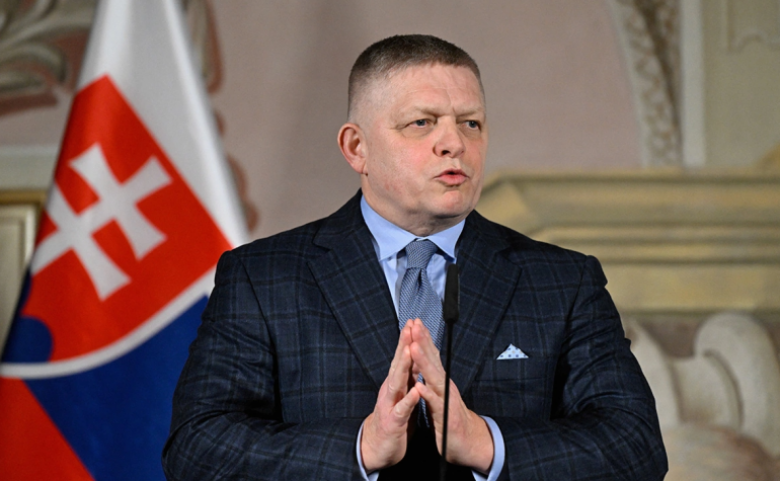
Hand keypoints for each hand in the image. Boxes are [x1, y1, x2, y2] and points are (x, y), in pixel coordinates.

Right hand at [361, 321, 419, 471]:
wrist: (376, 447)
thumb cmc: (393, 419)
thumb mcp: (401, 394)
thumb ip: (407, 377)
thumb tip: (415, 357)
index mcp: (395, 384)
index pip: (403, 358)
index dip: (408, 340)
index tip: (414, 323)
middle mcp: (390, 390)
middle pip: (398, 364)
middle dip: (404, 345)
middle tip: (410, 326)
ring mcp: (390, 405)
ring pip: (397, 382)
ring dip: (403, 366)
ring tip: (410, 350)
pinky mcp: (393, 422)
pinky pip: (402, 410)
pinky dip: (408, 401)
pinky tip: (415, 392)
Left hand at [408, 319, 493, 473]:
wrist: (469, 442)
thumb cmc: (450, 417)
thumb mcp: (440, 394)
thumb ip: (433, 377)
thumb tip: (426, 360)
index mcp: (440, 381)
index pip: (430, 356)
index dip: (422, 339)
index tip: (414, 323)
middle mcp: (444, 386)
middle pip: (432, 360)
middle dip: (423, 342)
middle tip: (415, 325)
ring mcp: (446, 399)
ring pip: (433, 378)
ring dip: (424, 363)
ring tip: (414, 348)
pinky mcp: (446, 416)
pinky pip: (435, 403)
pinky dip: (428, 394)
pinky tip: (420, 385)